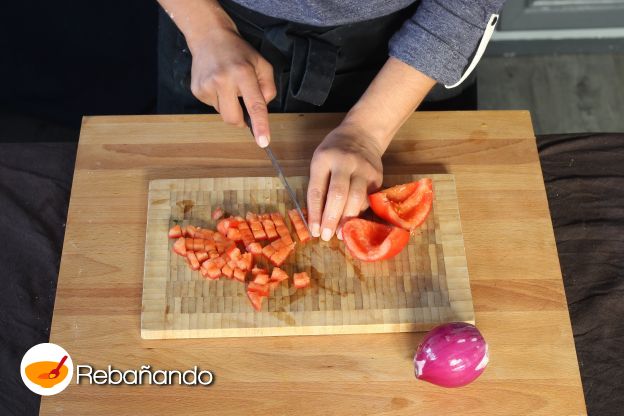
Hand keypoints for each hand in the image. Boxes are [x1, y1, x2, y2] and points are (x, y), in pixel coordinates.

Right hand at [188, 27, 275, 146]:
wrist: (208, 37)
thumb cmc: (239, 52)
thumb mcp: (262, 64)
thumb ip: (268, 88)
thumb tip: (262, 109)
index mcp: (243, 73)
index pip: (254, 104)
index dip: (260, 125)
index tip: (263, 142)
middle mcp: (223, 80)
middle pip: (234, 118)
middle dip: (241, 120)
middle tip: (243, 104)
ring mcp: (206, 86)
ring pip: (223, 114)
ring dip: (230, 105)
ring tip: (228, 84)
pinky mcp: (197, 91)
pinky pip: (213, 107)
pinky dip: (219, 100)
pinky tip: (217, 83)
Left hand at [307, 123, 383, 240]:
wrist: (362, 134)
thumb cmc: (334, 151)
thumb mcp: (320, 161)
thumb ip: (319, 186)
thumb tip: (318, 219)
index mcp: (324, 159)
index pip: (317, 190)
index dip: (315, 213)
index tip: (314, 230)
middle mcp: (345, 162)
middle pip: (338, 195)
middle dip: (331, 219)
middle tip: (326, 236)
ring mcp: (363, 169)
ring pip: (356, 199)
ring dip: (347, 220)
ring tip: (340, 234)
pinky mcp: (377, 177)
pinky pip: (367, 199)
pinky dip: (359, 212)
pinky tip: (353, 222)